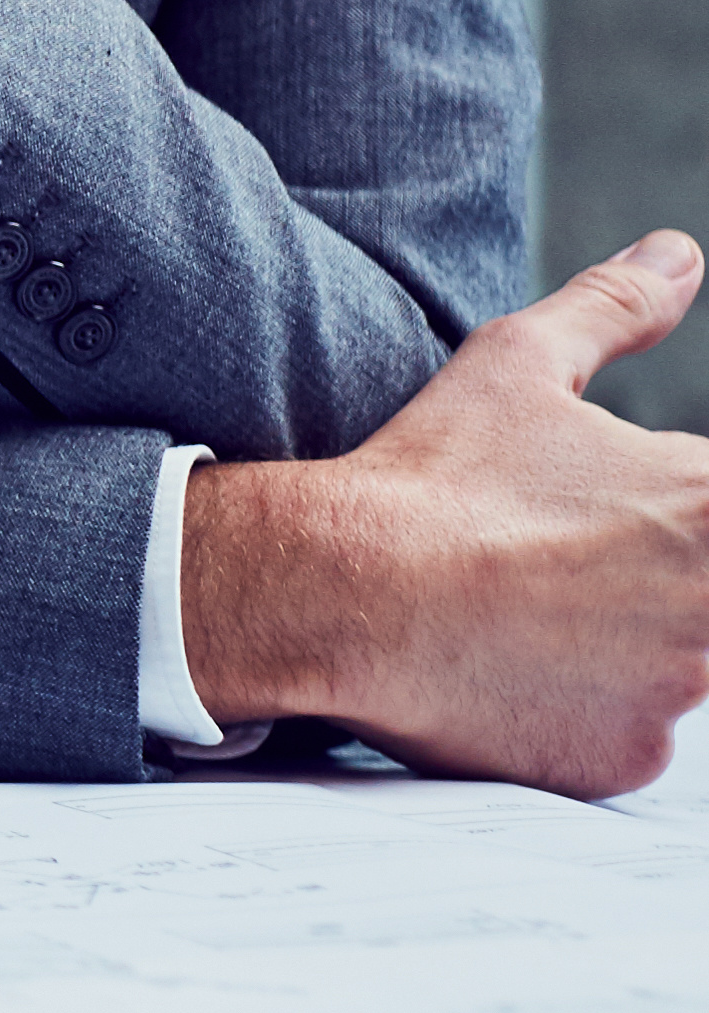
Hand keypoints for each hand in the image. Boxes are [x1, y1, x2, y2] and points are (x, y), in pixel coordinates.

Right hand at [183, 232, 708, 794]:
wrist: (340, 587)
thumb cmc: (432, 471)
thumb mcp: (518, 363)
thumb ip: (617, 307)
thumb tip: (679, 254)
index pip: (708, 511)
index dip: (663, 514)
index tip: (590, 524)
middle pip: (700, 594)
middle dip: (648, 582)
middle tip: (555, 569)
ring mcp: (683, 689)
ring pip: (679, 667)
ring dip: (622, 646)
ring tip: (528, 616)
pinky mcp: (631, 758)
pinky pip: (629, 738)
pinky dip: (582, 713)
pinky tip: (512, 673)